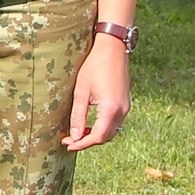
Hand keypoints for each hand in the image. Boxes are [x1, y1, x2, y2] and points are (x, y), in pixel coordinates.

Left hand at [63, 33, 130, 150]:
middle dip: (88, 142)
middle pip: (105, 137)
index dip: (82, 144)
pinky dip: (103, 127)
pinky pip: (115, 122)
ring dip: (96, 135)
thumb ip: (78, 116)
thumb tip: (75, 136)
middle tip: (70, 140)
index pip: (97, 137)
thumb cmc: (94, 67)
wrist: (113, 49)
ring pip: (112, 131)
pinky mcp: (125, 102)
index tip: (68, 145)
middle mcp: (122, 111)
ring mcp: (126, 107)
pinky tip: (90, 123)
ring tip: (78, 133)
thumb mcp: (81, 92)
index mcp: (110, 110)